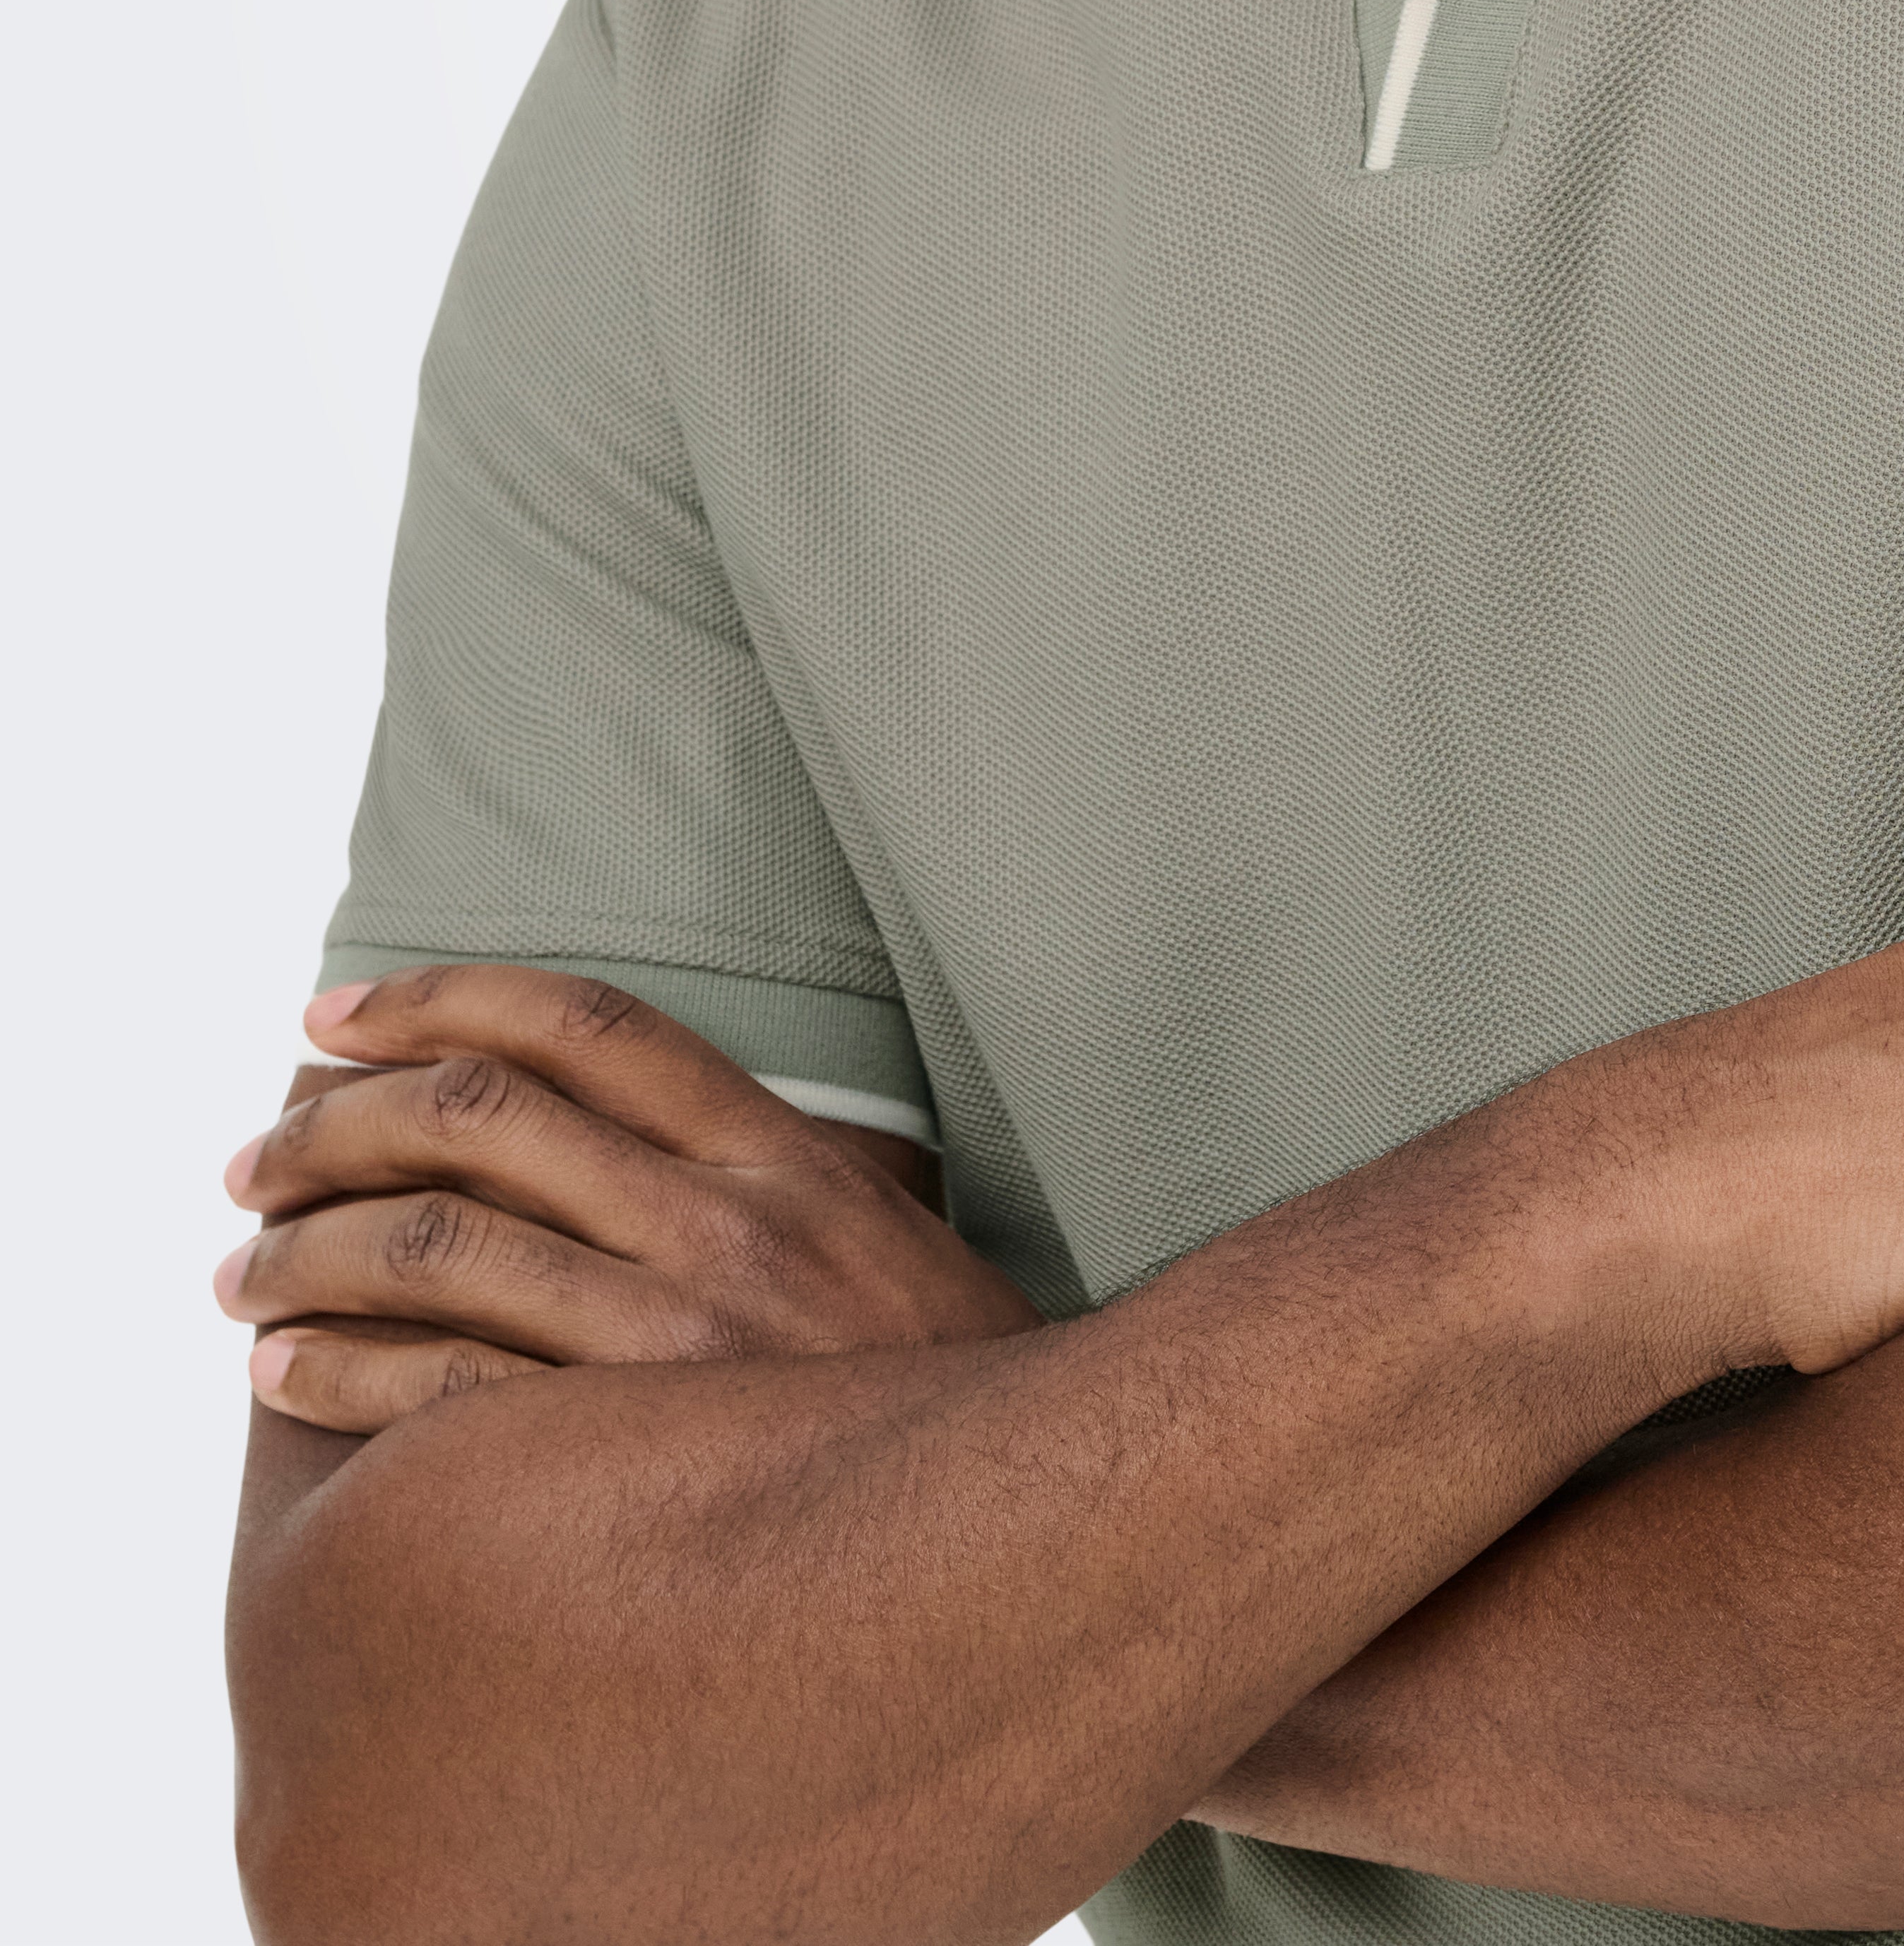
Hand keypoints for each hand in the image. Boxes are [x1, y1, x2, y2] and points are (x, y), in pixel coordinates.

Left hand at [218, 965, 1036, 1433]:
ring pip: (441, 1248)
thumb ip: (765, 1169)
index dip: (441, 999)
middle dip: (338, 1124)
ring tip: (241, 1270)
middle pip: (482, 1121)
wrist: (1043, 1522)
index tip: (337, 1012)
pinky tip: (284, 1370)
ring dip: (309, 1251)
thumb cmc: (939, 1384)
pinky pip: (447, 1392)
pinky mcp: (637, 1450)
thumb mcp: (879, 1231)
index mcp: (781, 1148)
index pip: (584, 1025)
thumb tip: (621, 1132)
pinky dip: (341, 1371)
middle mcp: (726, 1216)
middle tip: (257, 1155)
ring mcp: (683, 1333)